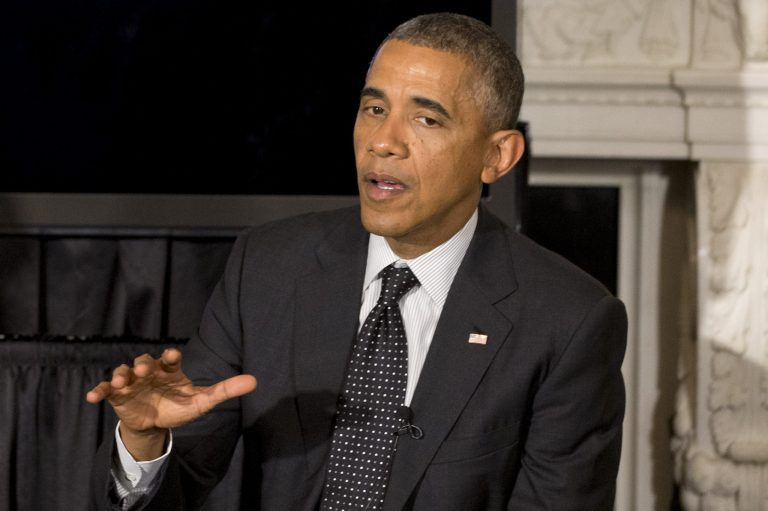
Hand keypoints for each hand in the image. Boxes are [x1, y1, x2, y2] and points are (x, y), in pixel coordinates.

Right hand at [86, 348, 256, 458]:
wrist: (156, 423)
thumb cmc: (179, 406)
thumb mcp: (202, 401)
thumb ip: (225, 390)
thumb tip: (255, 381)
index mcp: (170, 370)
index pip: (169, 358)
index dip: (169, 356)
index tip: (171, 356)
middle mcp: (149, 372)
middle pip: (144, 362)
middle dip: (142, 365)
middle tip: (143, 371)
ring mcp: (131, 382)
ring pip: (123, 372)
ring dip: (120, 375)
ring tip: (121, 382)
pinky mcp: (117, 395)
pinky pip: (105, 390)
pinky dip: (98, 391)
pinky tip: (91, 397)